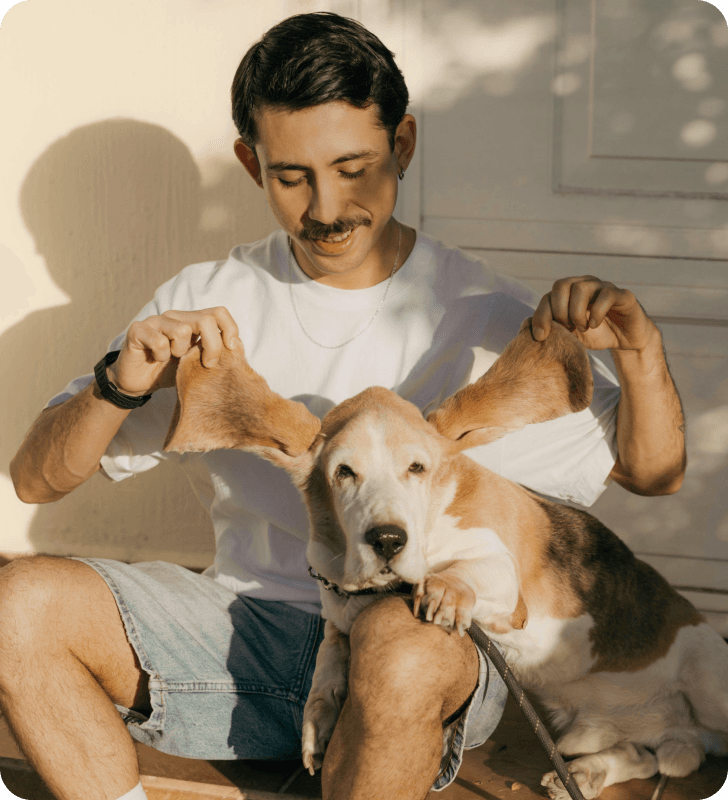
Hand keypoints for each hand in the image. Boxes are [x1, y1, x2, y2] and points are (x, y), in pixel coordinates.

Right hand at [107, 307, 238, 395]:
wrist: (137, 383)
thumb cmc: (169, 372)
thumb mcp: (197, 364)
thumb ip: (215, 353)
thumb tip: (238, 345)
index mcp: (192, 322)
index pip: (218, 312)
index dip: (230, 328)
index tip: (232, 349)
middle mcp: (175, 316)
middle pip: (205, 320)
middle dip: (213, 346)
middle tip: (207, 365)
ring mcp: (156, 320)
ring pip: (181, 330)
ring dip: (181, 352)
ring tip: (172, 359)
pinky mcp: (138, 329)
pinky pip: (159, 341)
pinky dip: (161, 355)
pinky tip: (156, 360)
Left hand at [532, 276, 657, 350]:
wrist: (625, 341)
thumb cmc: (594, 335)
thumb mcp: (569, 334)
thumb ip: (552, 328)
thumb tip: (529, 327)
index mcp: (569, 293)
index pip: (548, 296)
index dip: (542, 315)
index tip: (541, 336)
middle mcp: (586, 284)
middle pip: (561, 285)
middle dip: (559, 311)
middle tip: (567, 328)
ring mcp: (604, 287)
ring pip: (581, 288)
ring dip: (576, 312)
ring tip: (582, 327)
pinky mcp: (623, 295)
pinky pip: (607, 294)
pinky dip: (596, 313)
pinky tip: (594, 325)